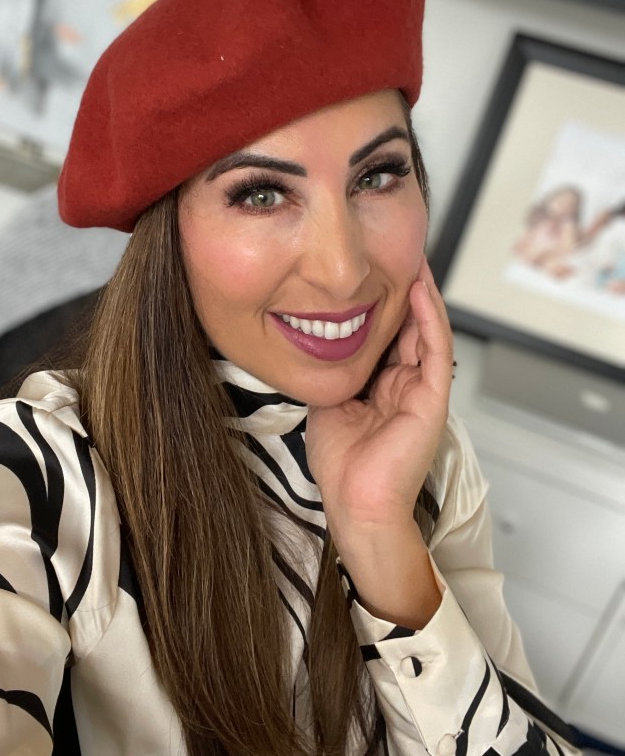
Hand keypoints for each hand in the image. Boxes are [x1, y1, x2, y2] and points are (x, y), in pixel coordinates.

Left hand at [306, 258, 452, 625]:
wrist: (356, 503)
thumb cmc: (342, 465)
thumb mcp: (329, 403)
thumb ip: (333, 372)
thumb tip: (318, 341)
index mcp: (384, 387)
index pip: (388, 335)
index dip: (382, 302)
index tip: (370, 271)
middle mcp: (407, 384)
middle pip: (410, 326)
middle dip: (403, 289)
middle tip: (394, 251)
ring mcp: (423, 390)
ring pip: (427, 330)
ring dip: (421, 293)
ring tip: (413, 259)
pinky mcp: (433, 398)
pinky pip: (436, 347)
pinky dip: (430, 316)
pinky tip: (420, 289)